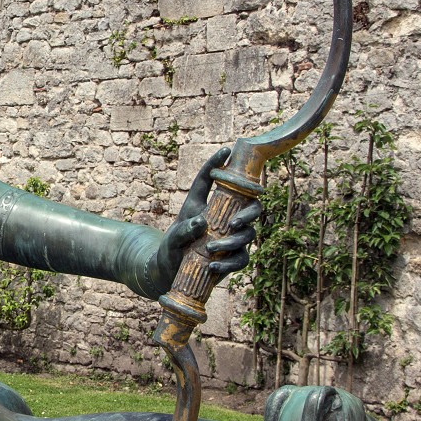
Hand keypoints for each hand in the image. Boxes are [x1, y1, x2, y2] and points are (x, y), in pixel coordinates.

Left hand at [152, 148, 261, 293]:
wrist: (169, 271)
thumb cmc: (172, 246)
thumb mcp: (173, 236)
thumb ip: (183, 229)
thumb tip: (201, 223)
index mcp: (205, 204)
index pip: (212, 180)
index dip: (219, 163)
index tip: (226, 150)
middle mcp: (224, 218)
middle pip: (251, 206)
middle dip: (249, 213)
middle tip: (234, 223)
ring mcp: (231, 238)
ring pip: (249, 234)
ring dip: (234, 241)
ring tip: (212, 249)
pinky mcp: (232, 258)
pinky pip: (242, 259)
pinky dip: (230, 263)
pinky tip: (213, 266)